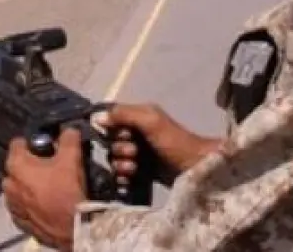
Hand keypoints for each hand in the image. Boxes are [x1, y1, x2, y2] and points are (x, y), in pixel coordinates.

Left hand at [2, 128, 86, 250]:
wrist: (73, 227)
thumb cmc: (67, 190)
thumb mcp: (72, 157)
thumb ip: (68, 138)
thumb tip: (68, 130)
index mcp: (17, 165)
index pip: (17, 144)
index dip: (31, 142)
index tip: (43, 145)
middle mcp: (9, 185)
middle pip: (17, 167)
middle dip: (30, 165)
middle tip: (50, 166)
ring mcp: (13, 205)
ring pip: (18, 189)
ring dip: (29, 186)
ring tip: (49, 187)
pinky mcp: (20, 222)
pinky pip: (23, 207)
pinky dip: (31, 204)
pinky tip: (47, 204)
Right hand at [98, 103, 221, 186]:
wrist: (195, 170)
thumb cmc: (174, 142)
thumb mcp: (150, 121)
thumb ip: (124, 115)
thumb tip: (97, 117)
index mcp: (139, 117)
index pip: (111, 120)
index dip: (111, 129)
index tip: (122, 135)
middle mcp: (136, 134)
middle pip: (111, 142)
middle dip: (120, 149)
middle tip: (135, 153)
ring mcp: (138, 155)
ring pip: (115, 160)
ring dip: (121, 165)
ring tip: (135, 168)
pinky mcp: (141, 173)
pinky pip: (121, 175)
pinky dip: (123, 177)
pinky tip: (131, 178)